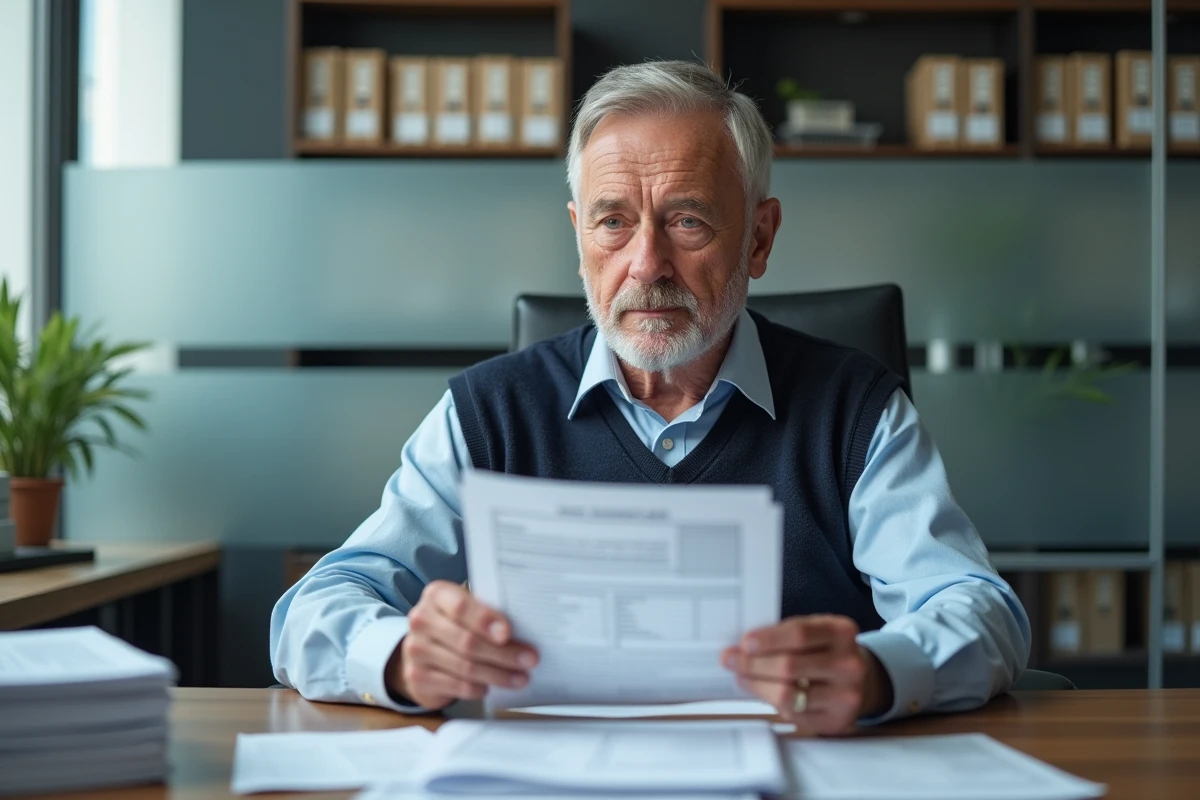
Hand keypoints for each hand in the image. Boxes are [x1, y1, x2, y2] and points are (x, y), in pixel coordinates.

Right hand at [385, 580, 538, 709]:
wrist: (419, 650)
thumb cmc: (453, 624)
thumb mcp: (466, 609)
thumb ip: (486, 613)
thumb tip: (525, 631)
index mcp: (437, 595)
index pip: (461, 607)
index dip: (485, 621)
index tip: (508, 633)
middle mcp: (421, 620)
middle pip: (467, 641)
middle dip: (503, 653)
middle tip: (529, 660)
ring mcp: (416, 650)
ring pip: (465, 667)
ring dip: (497, 674)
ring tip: (520, 678)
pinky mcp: (418, 677)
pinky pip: (456, 685)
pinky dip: (479, 688)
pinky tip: (491, 687)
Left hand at [720, 615, 892, 734]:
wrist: (863, 681)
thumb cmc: (828, 652)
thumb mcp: (816, 632)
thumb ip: (786, 635)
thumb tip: (744, 646)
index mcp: (842, 632)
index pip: (800, 633)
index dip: (768, 639)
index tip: (744, 643)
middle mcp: (848, 664)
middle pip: (790, 665)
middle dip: (753, 664)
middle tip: (731, 660)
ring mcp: (846, 695)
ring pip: (788, 694)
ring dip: (757, 685)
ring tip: (742, 676)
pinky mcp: (837, 720)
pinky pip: (794, 714)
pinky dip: (772, 702)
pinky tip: (762, 692)